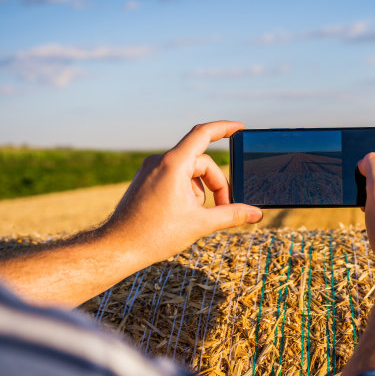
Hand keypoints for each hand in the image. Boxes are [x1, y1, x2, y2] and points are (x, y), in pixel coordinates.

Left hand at [101, 121, 262, 266]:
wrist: (118, 248)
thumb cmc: (154, 235)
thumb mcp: (200, 223)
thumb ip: (232, 215)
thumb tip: (256, 214)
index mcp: (173, 164)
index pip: (203, 134)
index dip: (224, 128)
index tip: (240, 129)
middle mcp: (160, 161)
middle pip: (201, 162)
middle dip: (217, 184)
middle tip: (224, 209)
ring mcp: (151, 170)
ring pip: (188, 171)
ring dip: (202, 190)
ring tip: (200, 216)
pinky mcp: (146, 181)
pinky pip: (174, 177)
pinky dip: (187, 191)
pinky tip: (185, 213)